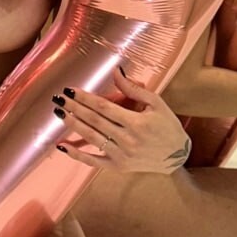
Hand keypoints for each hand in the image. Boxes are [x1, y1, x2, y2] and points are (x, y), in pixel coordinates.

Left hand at [53, 66, 190, 173]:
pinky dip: (77, 155)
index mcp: (137, 122)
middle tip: (58, 98)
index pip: (104, 107)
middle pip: (94, 121)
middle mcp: (127, 139)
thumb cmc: (167, 126)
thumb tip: (116, 70)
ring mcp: (122, 155)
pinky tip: (62, 146)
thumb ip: (133, 89)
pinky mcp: (118, 166)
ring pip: (92, 138)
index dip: (85, 98)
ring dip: (73, 125)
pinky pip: (94, 161)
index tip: (70, 90)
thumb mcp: (156, 103)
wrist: (178, 156)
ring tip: (58, 113)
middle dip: (74, 108)